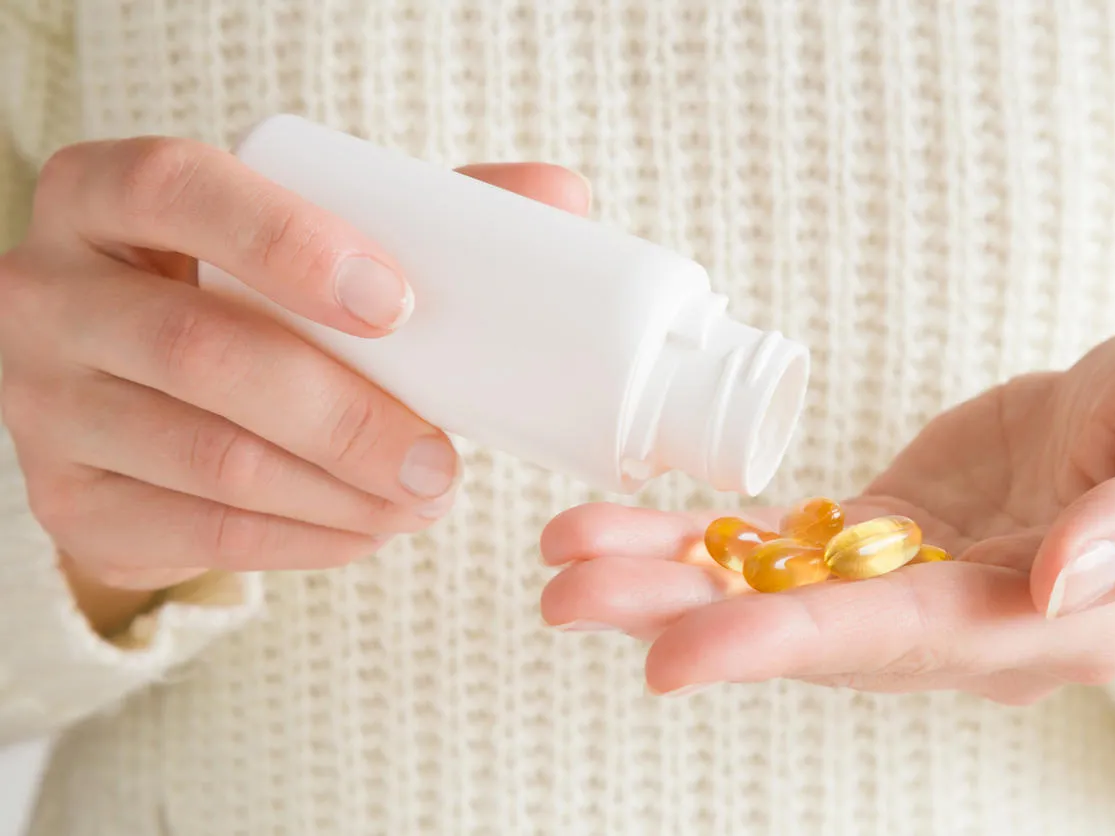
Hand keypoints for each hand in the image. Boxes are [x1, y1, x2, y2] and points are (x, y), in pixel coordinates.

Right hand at [0, 135, 589, 628]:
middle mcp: (46, 292)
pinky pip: (199, 533)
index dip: (287, 243)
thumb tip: (561, 196)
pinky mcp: (70, 502)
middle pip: (198, 350)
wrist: (137, 392)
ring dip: (339, 496)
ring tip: (428, 500)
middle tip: (443, 460)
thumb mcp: (303, 234)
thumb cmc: (244, 293)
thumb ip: (423, 207)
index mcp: (104, 196)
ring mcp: (43, 404)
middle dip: (344, 416)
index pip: (176, 190)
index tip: (397, 304)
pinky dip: (303, 542)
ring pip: (207, 459)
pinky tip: (367, 532)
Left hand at [539, 318, 1114, 703]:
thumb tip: (1061, 580)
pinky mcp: (885, 539)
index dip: (779, 645)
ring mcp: (913, 584)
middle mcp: (961, 625)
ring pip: (774, 594)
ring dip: (666, 576)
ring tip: (563, 555)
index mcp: (1038, 620)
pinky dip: (702, 538)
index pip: (891, 643)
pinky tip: (623, 526)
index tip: (669, 656)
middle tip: (561, 595)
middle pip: (803, 633)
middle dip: (679, 615)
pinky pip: (780, 548)